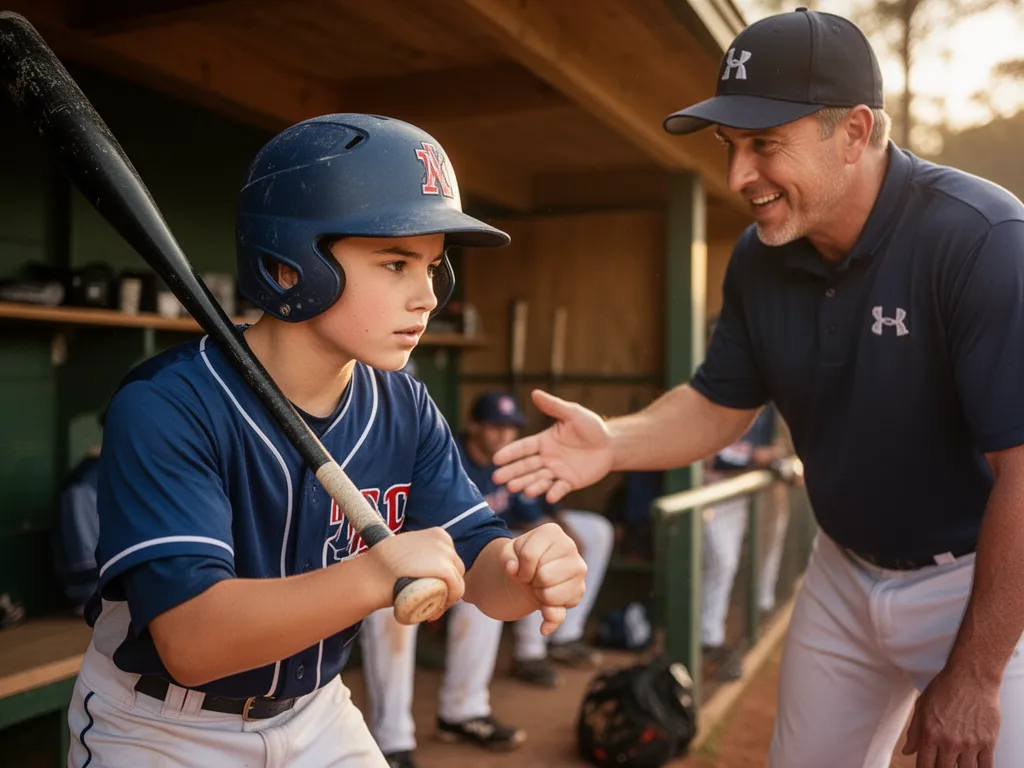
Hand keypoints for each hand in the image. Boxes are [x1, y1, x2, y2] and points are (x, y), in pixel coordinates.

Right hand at [368, 528, 465, 619]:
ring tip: (429, 611)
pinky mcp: (445, 569)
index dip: (442, 578)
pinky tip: (432, 614)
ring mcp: (445, 554)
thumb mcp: (404, 551)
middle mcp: (444, 540)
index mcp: (437, 534)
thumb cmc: (379, 567)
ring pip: (457, 582)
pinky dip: (447, 604)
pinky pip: (457, 590)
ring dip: (445, 599)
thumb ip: (418, 555)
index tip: (430, 591)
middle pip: (455, 570)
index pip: (449, 559)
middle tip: (429, 603)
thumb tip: (422, 567)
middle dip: (445, 588)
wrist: (371, 575)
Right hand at [492, 389, 612, 502]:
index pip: (523, 448)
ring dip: (528, 484)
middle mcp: (547, 458)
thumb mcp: (572, 413)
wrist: (611, 444)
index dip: (510, 453)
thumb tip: (534, 393)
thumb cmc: (590, 427)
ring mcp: (557, 472)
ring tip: (518, 489)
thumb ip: (554, 406)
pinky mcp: (570, 482)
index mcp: (544, 441)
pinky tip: (549, 497)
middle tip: (497, 479)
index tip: (496, 459)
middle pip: (526, 466)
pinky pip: (560, 489)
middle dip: (512, 473)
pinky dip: (554, 493)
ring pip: (539, 479)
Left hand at [504, 523, 586, 634]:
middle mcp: (570, 548)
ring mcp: (578, 570)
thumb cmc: (520, 559)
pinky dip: (548, 620)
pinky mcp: (579, 592)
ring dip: (539, 595)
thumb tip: (513, 569)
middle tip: (532, 577)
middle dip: (531, 581)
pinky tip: (542, 621)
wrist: (530, 571)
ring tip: (540, 585)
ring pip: (551, 596)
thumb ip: (506, 558)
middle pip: (544, 577)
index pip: (529, 557)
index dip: (519, 568)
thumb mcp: (508, 553)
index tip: (521, 567)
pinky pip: (559, 614)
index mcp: (552, 532)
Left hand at [902, 666, 999, 767]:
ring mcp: (970, 743)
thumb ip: (914, 732)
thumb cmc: (945, 688)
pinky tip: (975, 765)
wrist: (971, 677)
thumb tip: (907, 751)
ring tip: (957, 762)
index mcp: (930, 733)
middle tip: (943, 762)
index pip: (925, 765)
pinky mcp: (988, 742)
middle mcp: (949, 742)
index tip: (927, 767)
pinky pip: (986, 767)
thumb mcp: (922, 707)